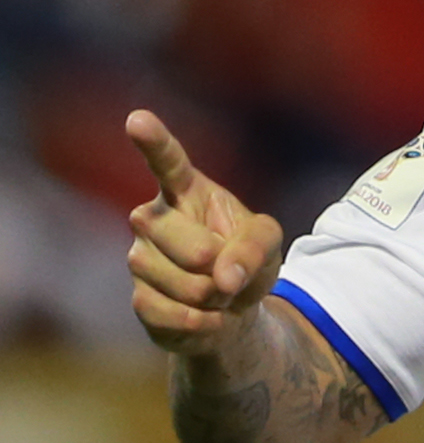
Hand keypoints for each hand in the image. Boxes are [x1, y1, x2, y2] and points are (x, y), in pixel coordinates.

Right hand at [123, 110, 284, 357]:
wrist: (233, 311)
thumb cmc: (246, 261)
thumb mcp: (268, 245)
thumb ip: (254, 249)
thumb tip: (222, 277)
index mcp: (186, 192)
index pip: (168, 162)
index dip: (154, 142)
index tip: (138, 120)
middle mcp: (152, 219)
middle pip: (182, 241)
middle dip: (216, 263)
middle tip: (226, 270)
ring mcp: (140, 259)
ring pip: (182, 283)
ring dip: (214, 297)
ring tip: (217, 293)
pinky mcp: (139, 299)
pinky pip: (172, 314)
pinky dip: (203, 322)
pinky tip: (207, 318)